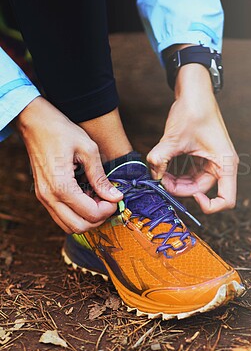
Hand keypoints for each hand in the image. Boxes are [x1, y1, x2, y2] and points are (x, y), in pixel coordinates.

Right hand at [16, 97, 122, 232]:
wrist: (35, 123)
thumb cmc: (61, 131)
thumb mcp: (88, 149)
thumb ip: (100, 177)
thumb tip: (115, 197)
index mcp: (61, 185)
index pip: (90, 213)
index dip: (107, 210)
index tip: (116, 198)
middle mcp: (49, 196)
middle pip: (78, 227)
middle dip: (98, 219)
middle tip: (109, 203)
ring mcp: (43, 197)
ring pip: (68, 226)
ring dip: (87, 219)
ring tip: (98, 201)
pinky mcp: (43, 195)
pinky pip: (61, 216)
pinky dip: (76, 214)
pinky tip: (87, 199)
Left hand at [147, 64, 238, 213]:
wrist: (194, 91)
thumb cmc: (192, 111)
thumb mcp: (174, 138)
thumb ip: (160, 158)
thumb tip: (151, 176)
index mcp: (225, 163)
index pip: (226, 200)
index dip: (208, 206)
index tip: (190, 197)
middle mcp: (222, 165)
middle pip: (203, 192)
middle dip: (180, 189)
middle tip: (161, 180)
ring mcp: (213, 161)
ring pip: (195, 184)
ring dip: (177, 182)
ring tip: (160, 173)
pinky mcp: (203, 157)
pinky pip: (191, 174)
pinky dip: (177, 174)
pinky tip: (164, 168)